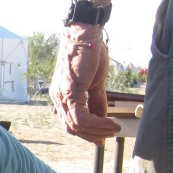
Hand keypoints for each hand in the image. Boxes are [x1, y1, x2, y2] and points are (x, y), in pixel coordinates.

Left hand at [50, 29, 119, 145]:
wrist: (86, 34)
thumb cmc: (91, 54)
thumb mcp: (96, 83)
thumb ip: (97, 103)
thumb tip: (104, 121)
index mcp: (62, 95)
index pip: (70, 122)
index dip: (86, 133)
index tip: (101, 138)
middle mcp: (58, 98)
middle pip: (71, 128)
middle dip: (91, 136)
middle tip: (107, 138)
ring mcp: (61, 96)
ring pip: (76, 126)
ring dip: (97, 131)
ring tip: (113, 129)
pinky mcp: (70, 92)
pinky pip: (81, 118)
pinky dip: (97, 124)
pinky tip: (110, 123)